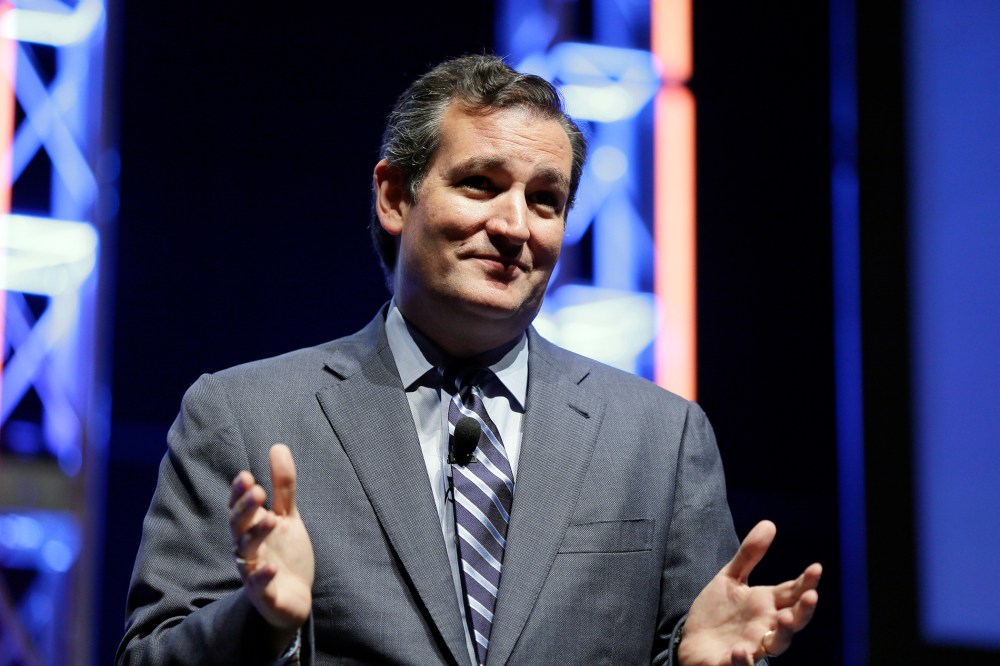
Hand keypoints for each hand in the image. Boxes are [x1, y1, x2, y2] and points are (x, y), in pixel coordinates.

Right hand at [228, 444, 314, 631]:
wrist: (294, 597)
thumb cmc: (285, 553)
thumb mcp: (288, 517)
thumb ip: (283, 487)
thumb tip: (278, 446)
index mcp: (251, 529)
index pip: (238, 508)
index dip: (239, 494)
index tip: (246, 475)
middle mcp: (247, 548)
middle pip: (238, 527)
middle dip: (245, 509)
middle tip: (258, 491)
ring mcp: (253, 571)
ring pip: (246, 552)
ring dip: (255, 535)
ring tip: (271, 519)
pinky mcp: (263, 594)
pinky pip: (258, 585)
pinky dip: (262, 576)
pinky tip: (270, 567)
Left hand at [678, 520, 820, 665]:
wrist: (692, 642)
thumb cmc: (717, 612)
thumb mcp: (730, 579)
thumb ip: (749, 555)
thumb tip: (769, 523)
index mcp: (766, 605)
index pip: (791, 593)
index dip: (805, 582)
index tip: (816, 568)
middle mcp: (765, 627)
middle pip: (793, 621)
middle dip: (804, 610)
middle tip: (811, 596)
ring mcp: (752, 646)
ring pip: (777, 645)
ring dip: (783, 634)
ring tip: (784, 618)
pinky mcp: (732, 662)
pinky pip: (742, 665)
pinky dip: (744, 661)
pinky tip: (741, 650)